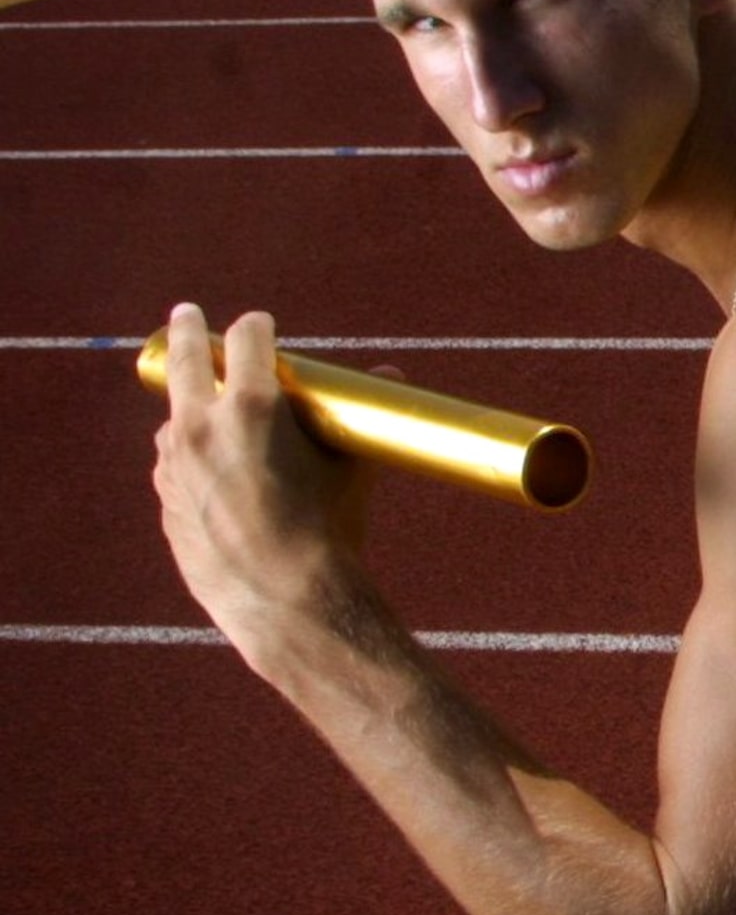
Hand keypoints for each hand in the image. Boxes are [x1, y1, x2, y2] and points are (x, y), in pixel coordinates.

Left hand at [151, 304, 380, 658]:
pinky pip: (175, 464)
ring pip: (176, 418)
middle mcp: (201, 425)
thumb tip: (392, 374)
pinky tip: (215, 475)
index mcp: (251, 406)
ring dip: (191, 408)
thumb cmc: (328, 530)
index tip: (258, 324)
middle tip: (186, 315)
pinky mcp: (166, 498)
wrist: (285, 598)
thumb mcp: (349, 466)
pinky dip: (191, 457)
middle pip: (183, 359)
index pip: (245, 339)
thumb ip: (357, 418)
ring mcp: (174, 462)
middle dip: (185, 331)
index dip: (255, 326)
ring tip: (210, 414)